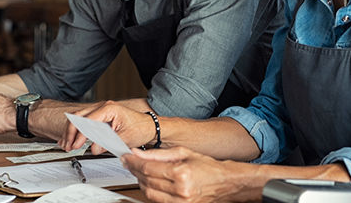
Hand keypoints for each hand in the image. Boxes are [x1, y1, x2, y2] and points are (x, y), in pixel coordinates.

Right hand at [60, 100, 154, 154]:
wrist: (149, 126)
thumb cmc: (140, 128)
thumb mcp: (124, 138)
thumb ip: (107, 143)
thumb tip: (93, 148)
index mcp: (109, 109)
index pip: (88, 121)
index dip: (80, 134)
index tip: (76, 145)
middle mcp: (103, 107)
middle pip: (79, 117)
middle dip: (71, 132)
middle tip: (68, 145)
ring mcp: (101, 110)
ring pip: (78, 118)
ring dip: (71, 131)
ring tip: (66, 144)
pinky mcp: (100, 116)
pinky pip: (84, 121)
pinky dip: (76, 130)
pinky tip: (70, 138)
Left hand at [122, 147, 260, 202]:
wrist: (224, 182)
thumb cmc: (207, 166)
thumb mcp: (183, 152)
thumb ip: (158, 153)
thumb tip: (138, 153)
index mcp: (182, 173)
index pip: (148, 168)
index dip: (133, 162)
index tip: (126, 157)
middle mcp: (181, 190)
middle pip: (146, 181)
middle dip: (134, 171)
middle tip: (129, 162)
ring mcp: (180, 202)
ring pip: (149, 194)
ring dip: (141, 182)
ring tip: (139, 172)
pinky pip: (157, 202)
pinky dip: (151, 192)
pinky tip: (150, 183)